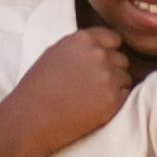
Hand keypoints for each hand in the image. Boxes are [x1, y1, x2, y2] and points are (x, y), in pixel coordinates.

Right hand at [3, 29, 139, 156]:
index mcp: (83, 39)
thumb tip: (102, 48)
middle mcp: (99, 55)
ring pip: (125, 78)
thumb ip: (81, 47)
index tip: (101, 62)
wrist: (31, 118)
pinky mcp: (113, 101)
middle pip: (121, 59)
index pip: (113, 39)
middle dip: (112, 69)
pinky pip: (125, 96)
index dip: (108, 51)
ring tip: (91, 97)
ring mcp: (108, 78)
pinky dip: (114, 102)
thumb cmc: (38, 86)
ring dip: (114, 86)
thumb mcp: (55, 53)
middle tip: (93, 84)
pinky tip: (94, 107)